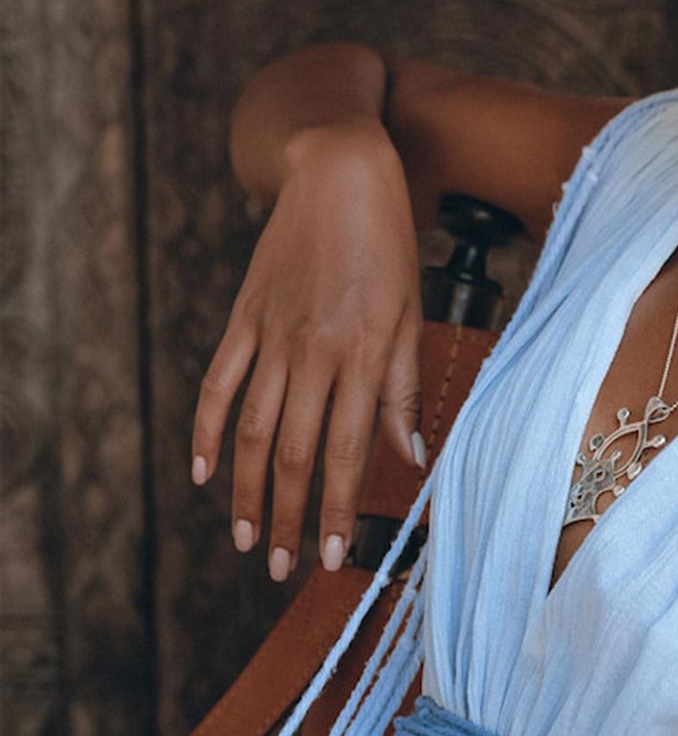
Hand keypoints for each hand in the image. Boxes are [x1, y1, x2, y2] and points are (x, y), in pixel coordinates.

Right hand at [191, 120, 423, 578]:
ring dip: (248, 491)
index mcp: (364, 354)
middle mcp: (314, 350)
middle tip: (284, 567)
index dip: (335, 510)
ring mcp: (273, 333)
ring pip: (253, 429)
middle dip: (288, 517)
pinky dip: (209, 430)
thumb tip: (409, 456)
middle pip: (293, 452)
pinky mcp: (244, 316)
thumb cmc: (389, 242)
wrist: (339, 168)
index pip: (345, 451)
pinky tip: (205, 474)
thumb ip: (404, 387)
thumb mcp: (413, 312)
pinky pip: (219, 382)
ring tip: (247, 540)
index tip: (330, 556)